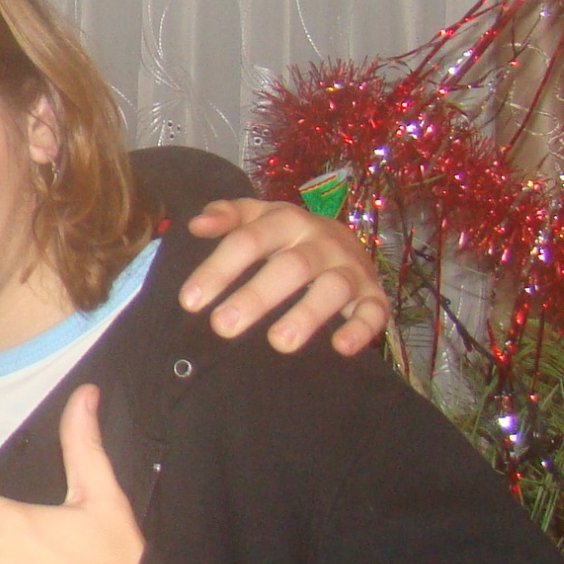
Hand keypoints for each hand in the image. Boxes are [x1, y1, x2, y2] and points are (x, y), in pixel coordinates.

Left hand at [180, 197, 387, 355]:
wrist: (346, 240)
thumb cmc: (287, 235)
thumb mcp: (258, 217)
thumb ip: (227, 216)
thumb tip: (196, 225)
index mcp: (287, 222)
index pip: (249, 240)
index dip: (219, 269)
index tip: (190, 301)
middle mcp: (321, 242)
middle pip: (290, 267)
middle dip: (256, 297)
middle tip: (222, 326)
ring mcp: (350, 269)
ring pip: (332, 289)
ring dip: (307, 315)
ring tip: (278, 342)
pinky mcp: (373, 295)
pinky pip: (373, 311)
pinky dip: (361, 329)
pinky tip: (341, 347)